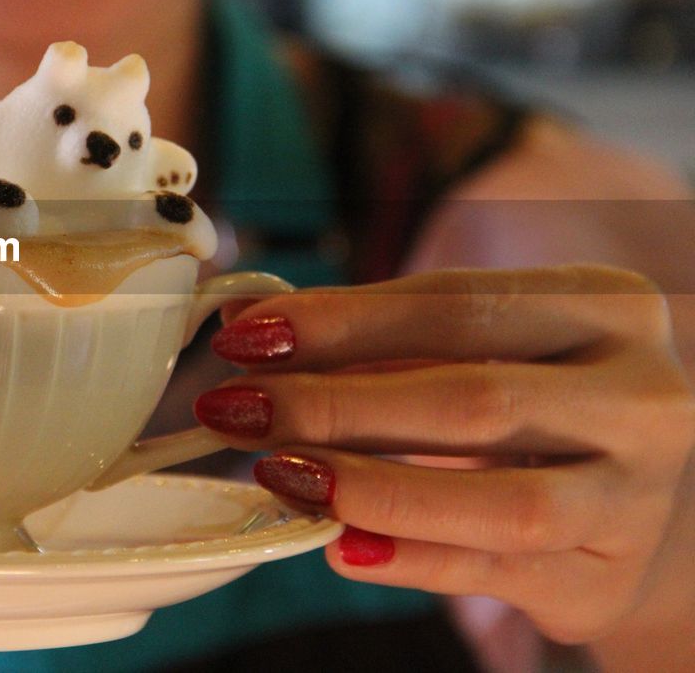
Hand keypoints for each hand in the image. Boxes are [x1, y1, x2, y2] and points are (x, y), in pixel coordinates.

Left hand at [193, 266, 694, 651]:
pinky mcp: (607, 577)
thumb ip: (371, 331)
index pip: (455, 304)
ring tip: (280, 473)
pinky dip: (410, 559)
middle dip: (334, 403)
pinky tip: (338, 544)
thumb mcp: (478, 343)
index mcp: (608, 306)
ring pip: (499, 500)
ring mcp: (636, 496)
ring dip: (370, 486)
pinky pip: (497, 572)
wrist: (631, 493)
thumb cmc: (535, 396)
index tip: (246, 334)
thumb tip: (244, 321)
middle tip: (239, 407)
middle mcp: (643, 396)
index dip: (340, 320)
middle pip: (470, 398)